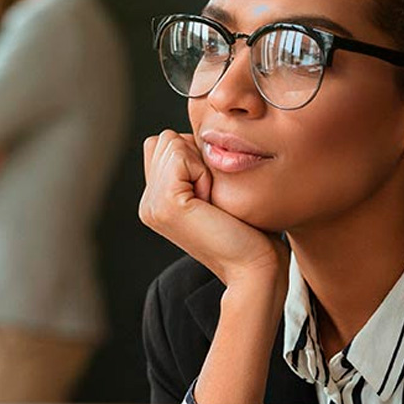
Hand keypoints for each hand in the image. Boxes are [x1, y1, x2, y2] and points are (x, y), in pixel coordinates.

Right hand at [139, 130, 288, 286]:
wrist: (256, 267)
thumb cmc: (250, 231)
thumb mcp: (217, 190)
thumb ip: (196, 165)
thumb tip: (199, 135)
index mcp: (156, 200)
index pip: (164, 144)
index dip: (195, 156)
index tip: (214, 192)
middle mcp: (148, 203)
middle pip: (165, 139)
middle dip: (197, 157)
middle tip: (214, 198)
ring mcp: (152, 205)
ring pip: (172, 141)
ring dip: (202, 164)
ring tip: (213, 201)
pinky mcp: (165, 204)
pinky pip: (181, 155)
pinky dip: (204, 171)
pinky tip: (212, 202)